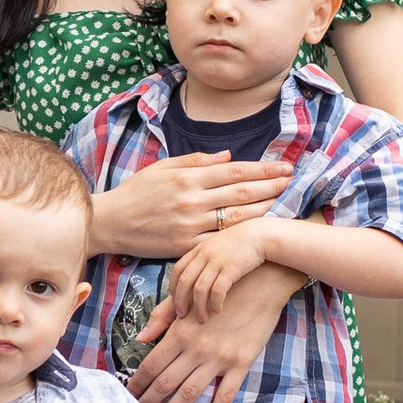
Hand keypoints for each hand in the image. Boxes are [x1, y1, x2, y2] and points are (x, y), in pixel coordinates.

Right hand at [94, 150, 288, 258]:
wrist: (109, 223)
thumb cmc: (135, 192)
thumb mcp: (162, 167)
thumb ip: (196, 161)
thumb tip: (229, 156)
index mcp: (188, 177)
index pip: (235, 171)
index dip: (263, 169)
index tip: (284, 167)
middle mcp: (193, 200)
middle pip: (243, 192)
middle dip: (272, 186)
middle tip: (292, 181)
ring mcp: (190, 225)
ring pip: (236, 217)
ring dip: (263, 208)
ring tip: (282, 201)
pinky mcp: (185, 246)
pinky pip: (219, 240)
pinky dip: (240, 234)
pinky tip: (255, 229)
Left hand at [126, 258, 296, 402]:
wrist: (262, 282)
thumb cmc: (221, 289)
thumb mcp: (189, 299)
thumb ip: (163, 318)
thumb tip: (141, 338)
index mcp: (180, 332)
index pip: (150, 364)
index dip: (136, 383)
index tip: (126, 396)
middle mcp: (197, 348)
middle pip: (164, 383)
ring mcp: (220, 358)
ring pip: (189, 393)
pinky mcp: (241, 364)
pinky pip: (225, 396)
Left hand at [171, 222, 272, 318]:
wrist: (261, 235)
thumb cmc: (241, 244)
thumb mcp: (218, 247)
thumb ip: (205, 258)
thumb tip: (196, 277)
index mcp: (199, 249)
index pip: (178, 270)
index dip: (174, 288)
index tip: (176, 301)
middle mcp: (205, 255)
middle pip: (184, 281)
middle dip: (180, 301)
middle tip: (181, 315)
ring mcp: (217, 262)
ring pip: (199, 289)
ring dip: (198, 307)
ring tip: (201, 319)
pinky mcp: (231, 269)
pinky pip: (217, 291)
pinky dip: (215, 303)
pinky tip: (217, 311)